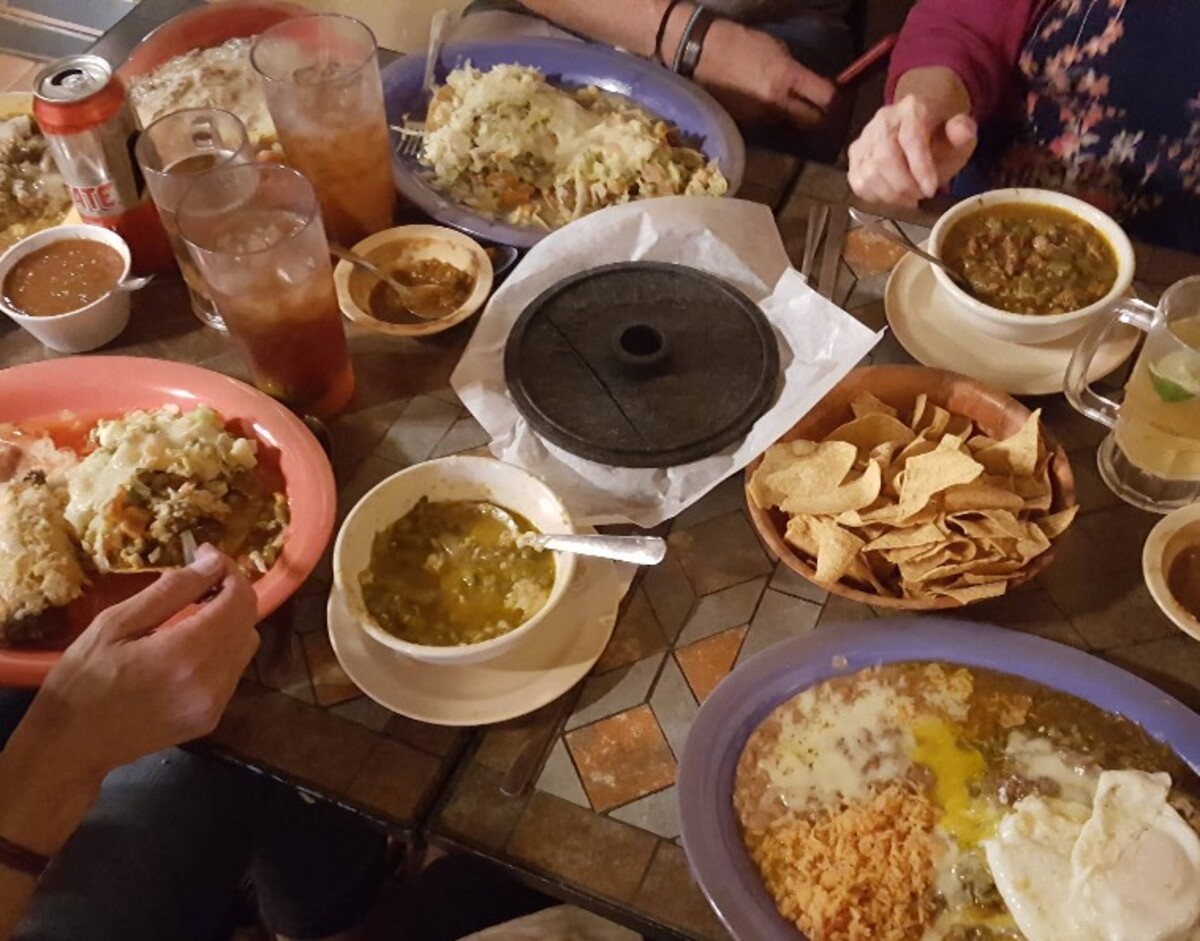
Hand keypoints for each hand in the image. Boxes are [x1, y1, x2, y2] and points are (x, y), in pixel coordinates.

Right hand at [28, 545, 259, 781]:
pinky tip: (191, 644)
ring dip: (229, 622)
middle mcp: (212, 681)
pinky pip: (233, 671)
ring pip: (245, 646)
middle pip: (248, 622)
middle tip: (200, 579)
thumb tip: (212, 562)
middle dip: (231, 594)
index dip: (230, 572)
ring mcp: (215, 705)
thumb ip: (171, 590)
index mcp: (187, 654)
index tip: (206, 556)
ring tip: (195, 610)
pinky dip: (221, 649)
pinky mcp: (211, 719)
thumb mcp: (115, 623)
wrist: (71, 746)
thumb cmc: (83, 679)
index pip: (238, 601)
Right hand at [695, 20, 835, 127]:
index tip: (836, 97)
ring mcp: (760, 117)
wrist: (699, 54)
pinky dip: (771, 114)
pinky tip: (762, 100)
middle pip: (812, 122)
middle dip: (821, 118)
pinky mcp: (745, 123)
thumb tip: (808, 83)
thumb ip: (795, 69)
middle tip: (822, 110)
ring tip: (784, 99)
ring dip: (792, 114)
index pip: (825, 97)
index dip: (836, 100)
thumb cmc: (738, 41)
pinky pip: (767, 122)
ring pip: (788, 122)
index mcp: (787, 77)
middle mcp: (776, 103)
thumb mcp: (775, 47)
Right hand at [848, 94, 977, 205]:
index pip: (911, 138)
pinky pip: (858, 182)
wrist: (919, 127)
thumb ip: (963, 133)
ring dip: (890, 194)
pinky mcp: (854, 154)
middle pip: (884, 158)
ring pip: (869, 174)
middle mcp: (883, 120)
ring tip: (909, 199)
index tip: (930, 190)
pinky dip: (875, 196)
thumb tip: (961, 130)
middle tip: (920, 197)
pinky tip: (892, 196)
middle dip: (904, 186)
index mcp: (912, 109)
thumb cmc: (940, 137)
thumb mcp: (960, 134)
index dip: (920, 167)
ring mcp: (864, 137)